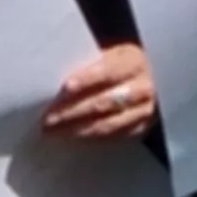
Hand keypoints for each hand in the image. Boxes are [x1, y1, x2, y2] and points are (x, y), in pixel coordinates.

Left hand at [42, 43, 156, 139]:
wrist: (149, 81)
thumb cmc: (120, 67)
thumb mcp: (111, 56)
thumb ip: (90, 65)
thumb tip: (54, 79)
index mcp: (134, 63)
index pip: (109, 73)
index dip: (87, 80)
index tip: (66, 87)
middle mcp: (143, 87)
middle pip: (106, 102)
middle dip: (73, 111)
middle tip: (47, 119)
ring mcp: (145, 110)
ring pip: (109, 123)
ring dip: (78, 129)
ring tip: (54, 132)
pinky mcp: (142, 128)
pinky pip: (114, 137)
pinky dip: (91, 139)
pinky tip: (72, 138)